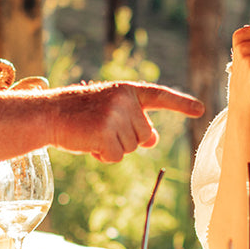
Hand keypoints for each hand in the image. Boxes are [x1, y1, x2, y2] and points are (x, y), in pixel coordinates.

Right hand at [54, 81, 203, 162]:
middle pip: (145, 135)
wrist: (48, 113)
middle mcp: (125, 100)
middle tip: (101, 129)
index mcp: (127, 91)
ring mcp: (115, 116)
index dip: (180, 104)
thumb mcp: (109, 110)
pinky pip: (116, 157)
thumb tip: (153, 140)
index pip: (159, 96)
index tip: (200, 109)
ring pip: (131, 148)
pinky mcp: (105, 133)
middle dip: (127, 139)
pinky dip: (104, 156)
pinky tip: (88, 143)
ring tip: (92, 134)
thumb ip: (133, 120)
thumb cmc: (78, 113)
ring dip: (113, 147)